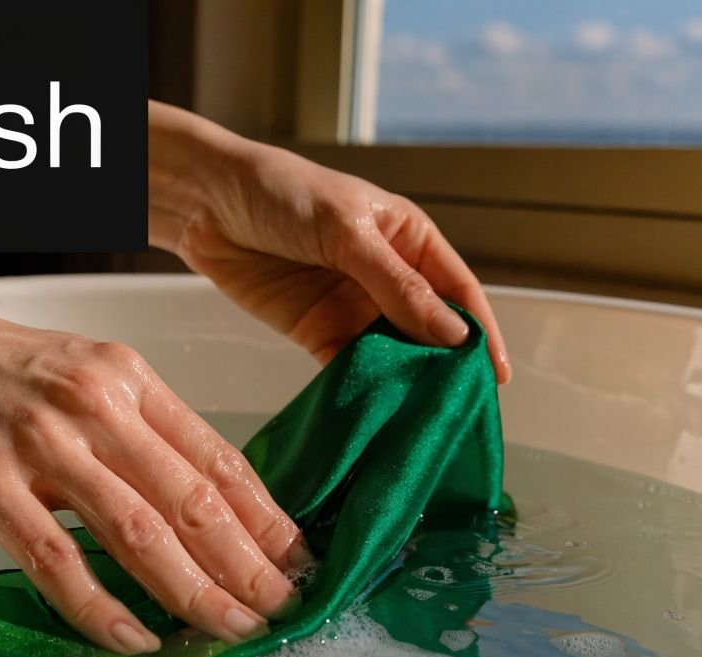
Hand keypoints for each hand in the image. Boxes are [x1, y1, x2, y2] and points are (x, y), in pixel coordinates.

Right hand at [0, 289, 311, 654]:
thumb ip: (134, 429)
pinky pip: (55, 559)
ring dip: (194, 592)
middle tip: (278, 610)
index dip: (266, 516)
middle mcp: (93, 406)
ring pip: (139, 533)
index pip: (217, 457)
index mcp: (124, 378)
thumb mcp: (78, 374)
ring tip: (228, 628)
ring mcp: (40, 444)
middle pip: (192, 500)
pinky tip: (133, 637)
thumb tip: (194, 496)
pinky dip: (100, 607)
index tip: (295, 559)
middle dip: (247, 566)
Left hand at [149, 102, 510, 382]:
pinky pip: (349, 369)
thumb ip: (397, 285)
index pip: (458, 290)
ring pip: (392, 355)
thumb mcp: (346, 230)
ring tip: (424, 420)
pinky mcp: (317, 332)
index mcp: (408, 239)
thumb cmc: (280, 191)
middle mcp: (388, 276)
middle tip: (463, 410)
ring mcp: (352, 307)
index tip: (495, 375)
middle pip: (430, 329)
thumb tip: (452, 333)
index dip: (481, 332)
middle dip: (447, 367)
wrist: (206, 202)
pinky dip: (363, 391)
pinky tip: (377, 413)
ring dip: (406, 385)